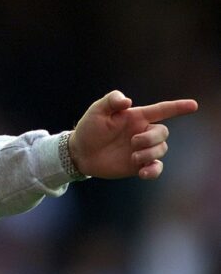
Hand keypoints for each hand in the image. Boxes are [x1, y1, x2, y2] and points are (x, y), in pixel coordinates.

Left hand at [69, 90, 198, 179]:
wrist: (80, 152)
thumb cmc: (89, 128)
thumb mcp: (97, 110)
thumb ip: (112, 100)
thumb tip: (128, 101)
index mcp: (136, 117)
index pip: (162, 110)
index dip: (178, 107)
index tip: (193, 105)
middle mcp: (142, 132)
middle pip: (162, 133)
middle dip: (152, 138)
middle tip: (133, 142)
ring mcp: (141, 149)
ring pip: (161, 150)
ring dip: (149, 153)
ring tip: (132, 157)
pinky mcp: (138, 165)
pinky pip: (156, 168)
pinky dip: (153, 170)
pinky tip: (143, 172)